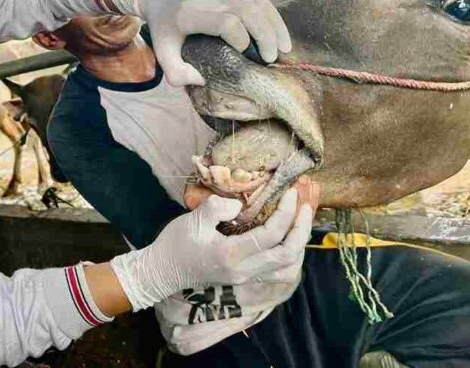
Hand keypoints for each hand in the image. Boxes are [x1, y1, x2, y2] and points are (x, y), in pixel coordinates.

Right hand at [110, 186, 313, 311]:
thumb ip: (217, 207)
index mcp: (232, 254)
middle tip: (305, 204)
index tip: (290, 192)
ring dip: (300, 244)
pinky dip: (290, 256)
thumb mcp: (193, 219)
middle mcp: (244, 270)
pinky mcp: (245, 278)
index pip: (271, 235)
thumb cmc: (176, 242)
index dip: (286, 212)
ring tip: (301, 221)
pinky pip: (278, 272)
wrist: (164, 270)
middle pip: (288, 255)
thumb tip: (239, 203)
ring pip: (288, 268)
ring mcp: (246, 277)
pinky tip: (289, 239)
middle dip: (302, 228)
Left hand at [111, 0, 290, 85]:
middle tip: (272, 59)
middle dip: (266, 36)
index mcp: (190, 12)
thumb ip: (177, 74)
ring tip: (285, 48)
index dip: (241, 40)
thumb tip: (204, 81)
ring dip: (275, 25)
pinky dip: (269, 17)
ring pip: (258, 2)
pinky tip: (276, 34)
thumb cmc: (164, 28)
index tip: (244, 55)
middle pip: (249, 10)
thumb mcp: (162, 53)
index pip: (226, 22)